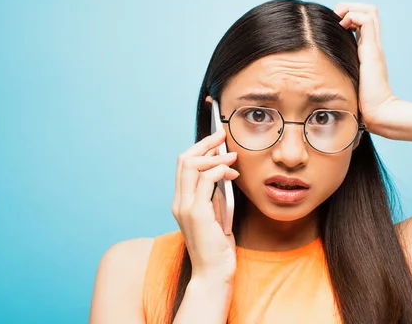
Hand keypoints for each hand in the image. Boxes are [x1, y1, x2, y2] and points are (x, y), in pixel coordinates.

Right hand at [172, 129, 239, 281]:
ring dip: (214, 156)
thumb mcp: (215, 216)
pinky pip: (206, 180)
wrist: (212, 274)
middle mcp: (179, 202)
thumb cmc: (216, 248)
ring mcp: (185, 207)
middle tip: (222, 136)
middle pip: (183, 159)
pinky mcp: (197, 214)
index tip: (216, 141)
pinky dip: (219, 170)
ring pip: (191, 165)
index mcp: (181, 202)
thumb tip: (222, 174)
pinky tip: (232, 174)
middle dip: (204, 143)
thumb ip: (213, 197)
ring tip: (232, 156)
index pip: (183, 165)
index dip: (199, 149)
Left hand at [334, 2, 399, 131]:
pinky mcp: (372, 50)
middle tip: (335, 20)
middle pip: (369, 10)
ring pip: (370, 10)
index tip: (332, 27)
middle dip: (350, 7)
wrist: (378, 113)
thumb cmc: (360, 103)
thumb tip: (316, 75)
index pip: (363, 21)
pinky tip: (341, 29)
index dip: (348, 17)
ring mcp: (374, 46)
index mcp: (367, 51)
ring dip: (351, 9)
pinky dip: (352, 17)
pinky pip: (366, 20)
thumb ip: (338, 73)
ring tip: (338, 22)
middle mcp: (372, 45)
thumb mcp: (345, 82)